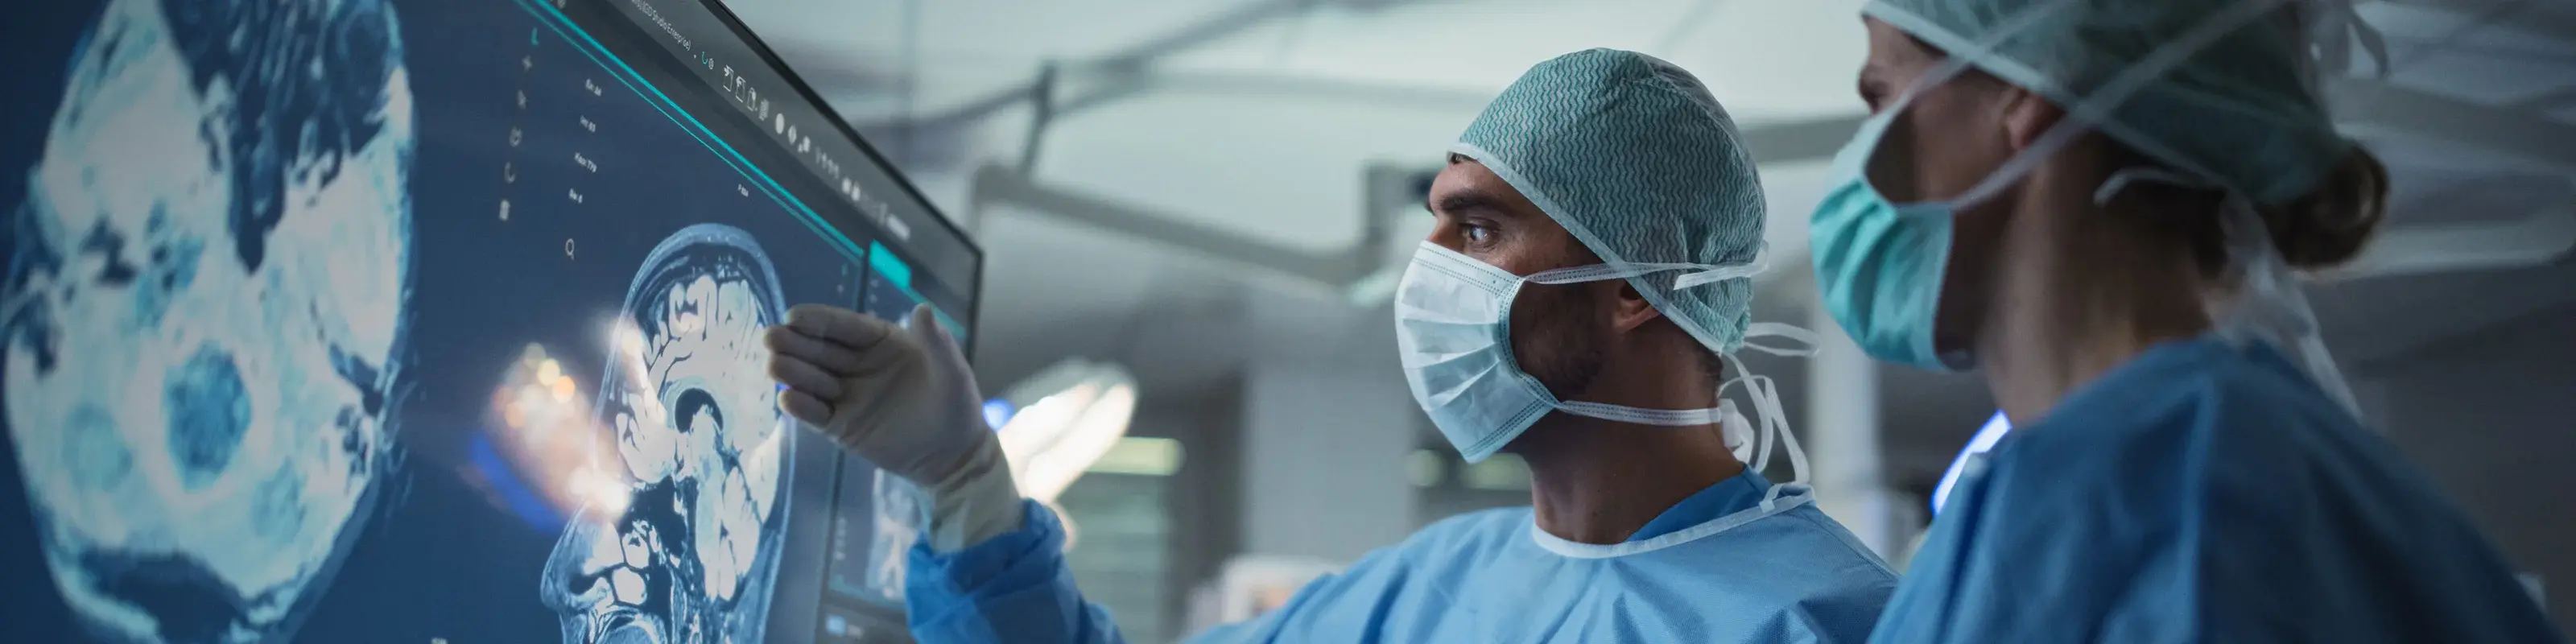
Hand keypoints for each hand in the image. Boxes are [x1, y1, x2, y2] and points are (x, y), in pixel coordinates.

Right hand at [765, 304, 989, 485]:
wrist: (954, 455)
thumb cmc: (955, 405)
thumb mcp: (952, 372)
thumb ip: (936, 343)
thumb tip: (922, 308)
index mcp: (881, 341)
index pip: (845, 326)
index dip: (820, 320)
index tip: (794, 315)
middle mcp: (857, 364)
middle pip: (820, 350)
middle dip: (795, 343)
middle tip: (771, 338)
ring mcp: (846, 394)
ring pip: (813, 379)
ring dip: (792, 372)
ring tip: (774, 366)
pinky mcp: (841, 425)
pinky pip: (817, 413)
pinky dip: (802, 407)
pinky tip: (788, 399)